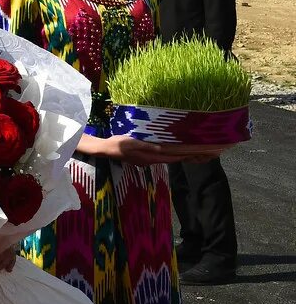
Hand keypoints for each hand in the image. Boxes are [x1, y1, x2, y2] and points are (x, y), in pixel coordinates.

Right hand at [78, 135, 219, 166]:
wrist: (106, 150)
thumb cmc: (118, 144)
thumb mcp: (131, 143)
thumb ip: (146, 146)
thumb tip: (161, 149)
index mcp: (150, 157)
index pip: (171, 157)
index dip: (184, 155)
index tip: (196, 153)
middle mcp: (150, 160)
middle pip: (171, 159)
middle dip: (183, 156)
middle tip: (197, 152)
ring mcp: (146, 160)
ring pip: (166, 159)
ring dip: (177, 156)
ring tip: (188, 151)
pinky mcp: (142, 158)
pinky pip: (159, 157)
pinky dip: (168, 155)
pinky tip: (169, 150)